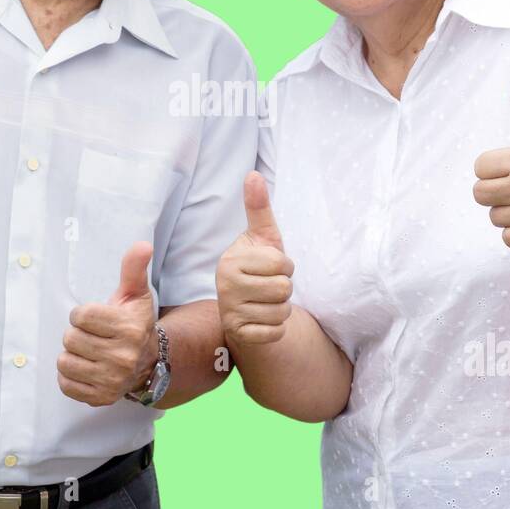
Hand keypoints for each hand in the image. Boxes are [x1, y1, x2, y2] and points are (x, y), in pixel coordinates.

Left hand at [58, 241, 157, 406]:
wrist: (149, 362)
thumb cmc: (134, 323)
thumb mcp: (136, 294)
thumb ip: (133, 268)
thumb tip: (143, 244)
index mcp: (129, 329)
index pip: (81, 316)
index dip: (82, 314)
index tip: (94, 318)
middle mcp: (123, 357)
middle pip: (70, 338)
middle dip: (77, 334)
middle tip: (92, 336)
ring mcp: (112, 380)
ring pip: (65, 361)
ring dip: (71, 355)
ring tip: (87, 352)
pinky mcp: (101, 397)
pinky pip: (65, 384)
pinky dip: (70, 376)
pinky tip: (85, 368)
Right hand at [216, 172, 294, 345]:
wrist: (244, 306)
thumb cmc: (258, 266)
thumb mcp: (262, 237)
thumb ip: (258, 208)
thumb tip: (253, 174)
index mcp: (231, 260)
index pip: (281, 263)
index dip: (284, 266)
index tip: (270, 267)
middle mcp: (225, 286)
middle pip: (283, 288)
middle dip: (284, 287)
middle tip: (268, 285)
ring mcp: (230, 311)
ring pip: (281, 311)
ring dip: (281, 308)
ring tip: (265, 301)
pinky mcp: (239, 334)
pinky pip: (275, 332)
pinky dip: (276, 327)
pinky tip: (263, 319)